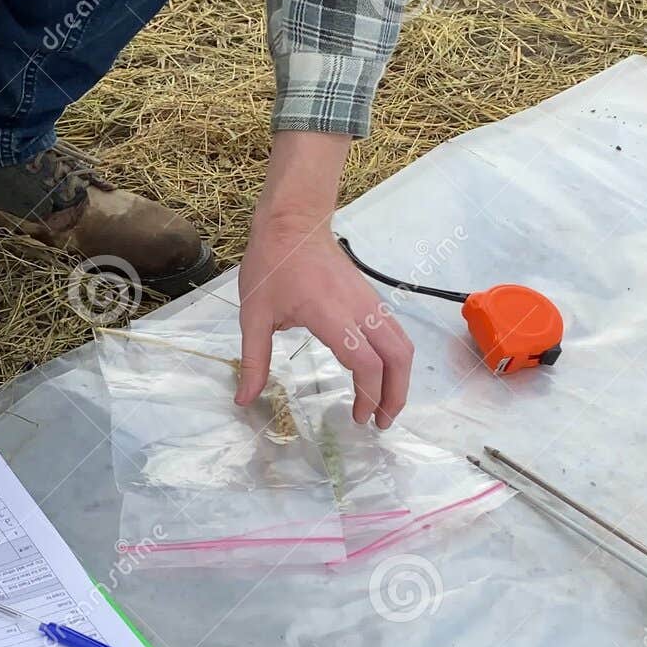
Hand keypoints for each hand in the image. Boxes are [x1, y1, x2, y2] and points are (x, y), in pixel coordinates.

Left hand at [235, 131, 412, 428]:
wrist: (292, 222)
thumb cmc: (270, 267)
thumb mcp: (252, 316)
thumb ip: (253, 361)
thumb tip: (244, 400)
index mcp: (330, 315)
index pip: (365, 363)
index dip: (367, 395)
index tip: (357, 418)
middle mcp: (359, 308)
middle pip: (397, 357)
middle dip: (395, 395)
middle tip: (381, 424)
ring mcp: (370, 301)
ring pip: (402, 344)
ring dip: (400, 379)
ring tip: (385, 406)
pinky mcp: (371, 298)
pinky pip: (395, 333)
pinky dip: (395, 360)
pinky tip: (380, 376)